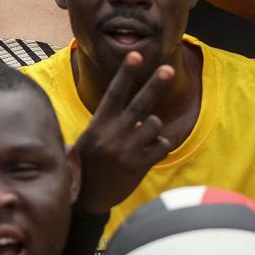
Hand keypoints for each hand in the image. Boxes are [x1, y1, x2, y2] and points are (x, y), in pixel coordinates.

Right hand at [72, 51, 175, 214]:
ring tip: (141, 136)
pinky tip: (149, 151)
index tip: (135, 55)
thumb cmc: (88, 163)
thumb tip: (137, 114)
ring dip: (152, 126)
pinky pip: (162, 144)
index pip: (114, 93)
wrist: (87, 199)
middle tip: (167, 70)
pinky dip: (160, 144)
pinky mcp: (140, 165)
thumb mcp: (89, 139)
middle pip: (140, 104)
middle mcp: (114, 135)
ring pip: (154, 124)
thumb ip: (109, 124)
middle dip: (155, 85)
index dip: (125, 73)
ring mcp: (128, 150)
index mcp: (99, 125)